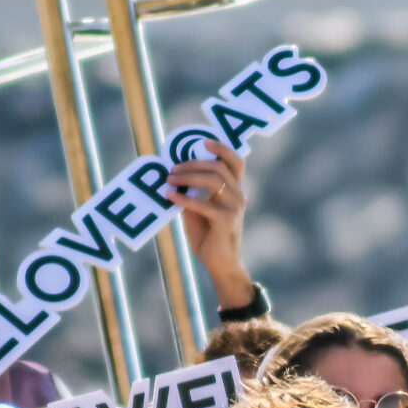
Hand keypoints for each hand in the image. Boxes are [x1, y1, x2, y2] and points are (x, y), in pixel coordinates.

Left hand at [170, 146, 255, 309]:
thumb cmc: (210, 238)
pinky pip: (203, 203)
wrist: (222, 265)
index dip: (222, 149)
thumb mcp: (200, 211)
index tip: (203, 142)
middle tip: (172, 169)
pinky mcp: (226, 220)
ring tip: (169, 179)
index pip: (236, 162)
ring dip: (188, 176)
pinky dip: (183, 197)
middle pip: (218, 167)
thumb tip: (175, 177)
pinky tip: (170, 196)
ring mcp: (234, 207)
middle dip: (193, 163)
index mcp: (234, 191)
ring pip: (213, 179)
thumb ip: (194, 194)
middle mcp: (238, 196)